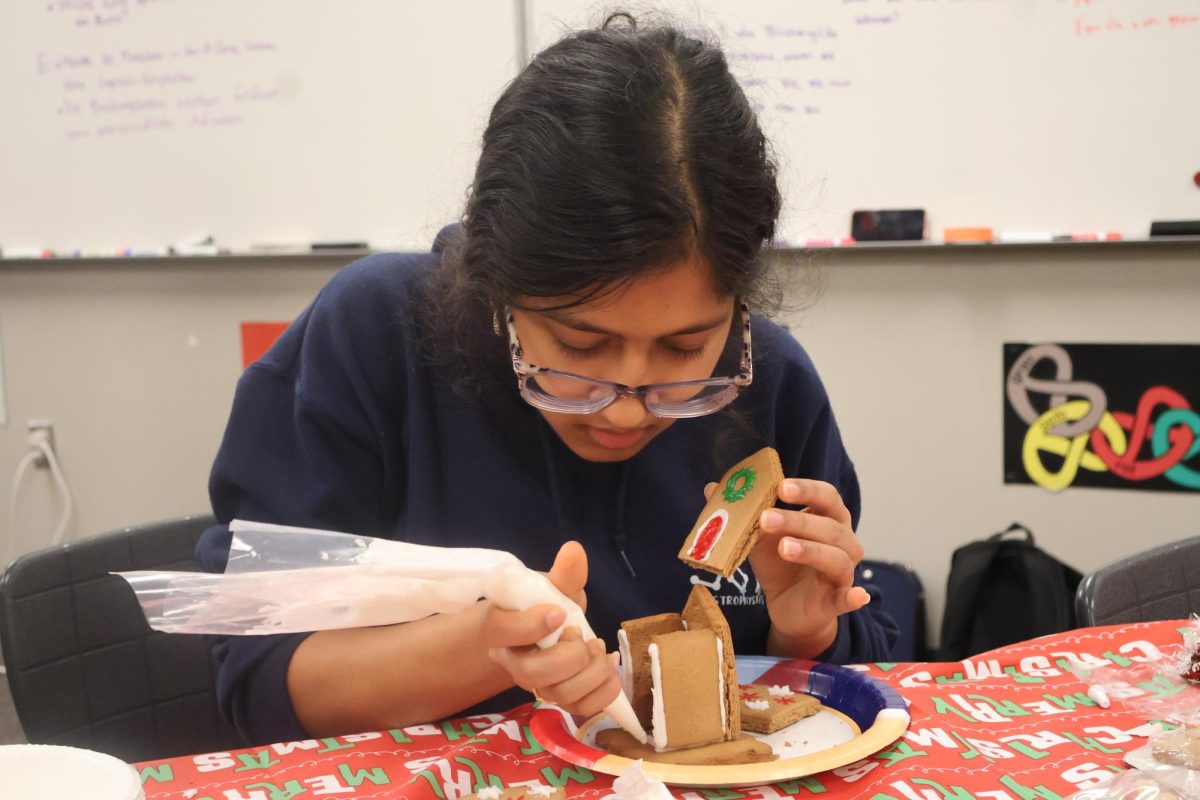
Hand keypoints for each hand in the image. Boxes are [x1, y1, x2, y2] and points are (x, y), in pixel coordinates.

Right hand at [482, 541, 620, 716]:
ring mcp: (536, 686)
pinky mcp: (560, 701)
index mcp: (502, 628)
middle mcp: (513, 662)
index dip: (532, 625)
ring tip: (600, 651)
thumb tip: (574, 550)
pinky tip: (611, 669)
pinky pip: (580, 710)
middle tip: (584, 636)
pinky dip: (604, 692)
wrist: (546, 631)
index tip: (560, 612)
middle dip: (569, 657)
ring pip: (559, 695)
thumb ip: (564, 574)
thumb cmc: (544, 606)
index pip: (504, 631)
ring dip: (591, 673)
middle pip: (533, 674)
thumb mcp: (553, 587)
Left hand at [704, 478, 869, 657]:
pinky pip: (848, 598)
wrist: (786, 606)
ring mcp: (842, 572)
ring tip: (784, 547)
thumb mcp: (759, 538)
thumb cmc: (780, 564)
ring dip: (811, 550)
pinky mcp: (836, 601)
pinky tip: (858, 595)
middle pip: (830, 526)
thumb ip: (742, 514)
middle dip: (798, 520)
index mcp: (827, 519)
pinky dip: (853, 597)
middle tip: (766, 518)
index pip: (826, 496)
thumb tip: (710, 488)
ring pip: (836, 558)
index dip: (807, 490)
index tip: (781, 487)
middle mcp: (843, 542)